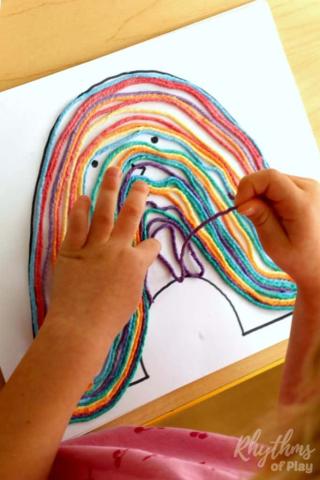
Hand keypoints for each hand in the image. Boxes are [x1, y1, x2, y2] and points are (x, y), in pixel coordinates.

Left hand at [48, 167, 160, 339]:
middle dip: (137, 196)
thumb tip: (135, 265)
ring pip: (103, 213)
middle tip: (141, 182)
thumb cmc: (109, 319)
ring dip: (109, 190)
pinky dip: (80, 211)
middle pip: (130, 216)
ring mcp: (93, 248)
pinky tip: (83, 197)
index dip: (152, 246)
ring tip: (113, 172)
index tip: (150, 246)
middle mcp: (117, 249)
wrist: (80, 326)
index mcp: (135, 263)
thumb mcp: (132, 298)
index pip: (150, 246)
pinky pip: (76, 226)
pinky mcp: (71, 251)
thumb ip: (134, 276)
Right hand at [235, 169, 319, 293]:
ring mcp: (313, 187)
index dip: (248, 186)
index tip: (239, 207)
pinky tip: (278, 216)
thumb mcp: (275, 245)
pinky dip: (273, 197)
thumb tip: (243, 202)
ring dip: (264, 196)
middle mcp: (311, 189)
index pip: (269, 177)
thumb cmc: (301, 260)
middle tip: (251, 217)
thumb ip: (260, 219)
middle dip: (254, 193)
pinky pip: (283, 185)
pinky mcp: (310, 189)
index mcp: (302, 204)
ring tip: (269, 220)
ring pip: (275, 181)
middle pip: (271, 178)